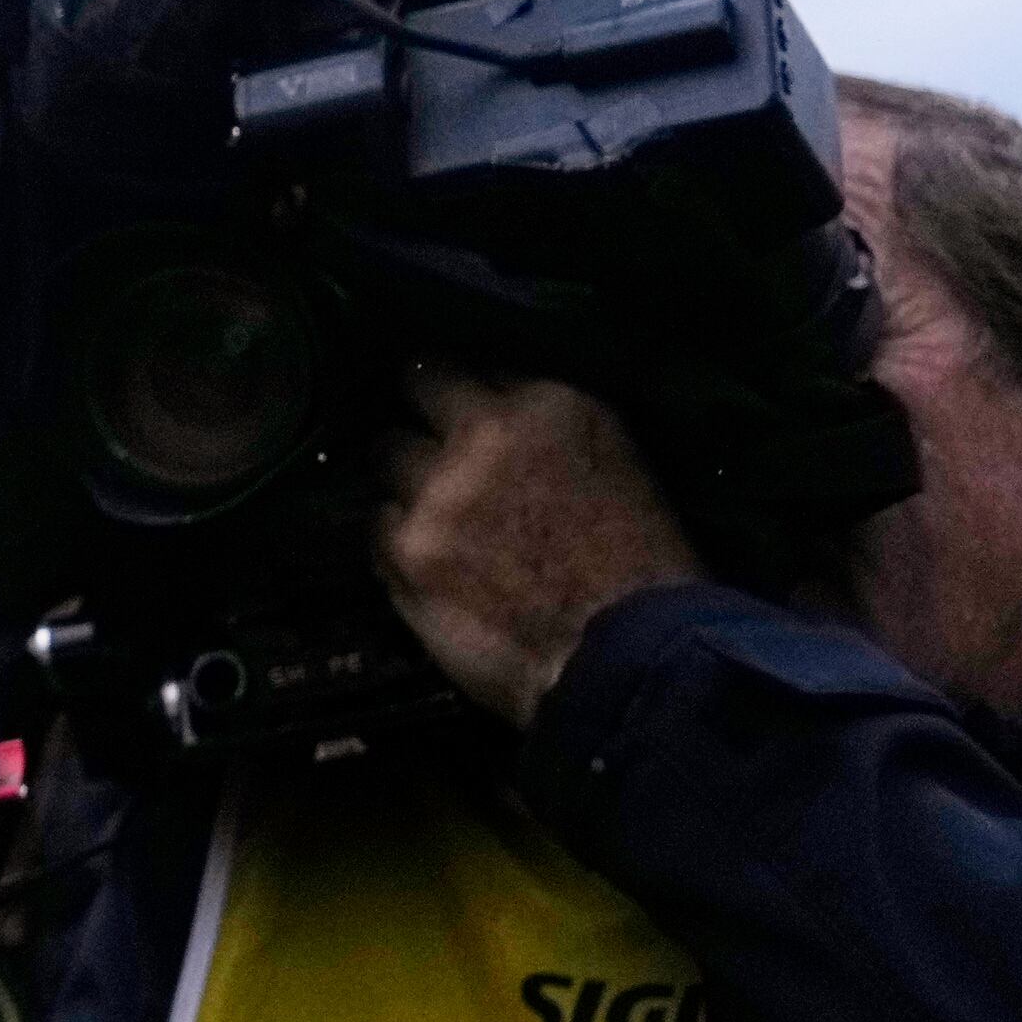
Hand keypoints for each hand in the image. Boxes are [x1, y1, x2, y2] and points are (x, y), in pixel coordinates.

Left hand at [375, 370, 699, 724]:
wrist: (629, 653)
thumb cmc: (644, 566)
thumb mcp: (617, 464)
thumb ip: (547, 432)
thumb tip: (495, 420)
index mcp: (546, 406)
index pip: (467, 368)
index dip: (457, 391)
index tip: (455, 408)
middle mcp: (481, 435)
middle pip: (417, 394)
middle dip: (425, 420)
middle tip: (435, 453)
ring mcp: (435, 490)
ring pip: (390, 458)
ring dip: (408, 480)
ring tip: (436, 516)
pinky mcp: (406, 549)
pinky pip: (377, 525)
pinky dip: (395, 538)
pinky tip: (429, 562)